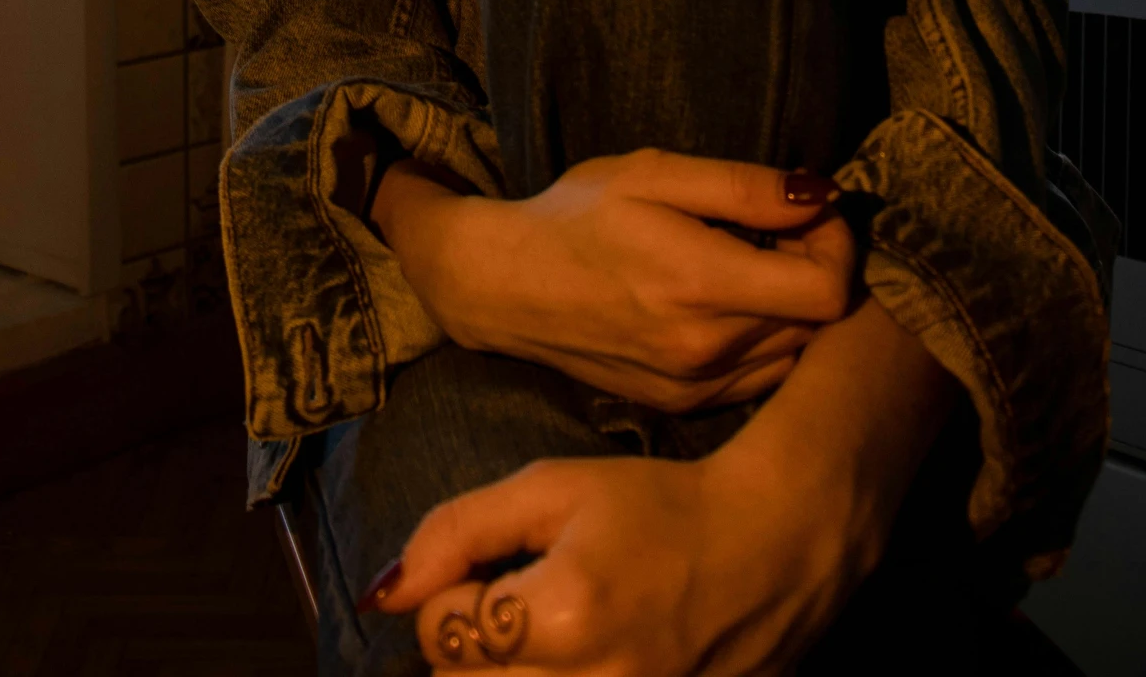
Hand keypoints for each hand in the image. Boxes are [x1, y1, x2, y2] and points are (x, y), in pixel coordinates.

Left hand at [362, 443, 873, 674]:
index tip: (501, 566)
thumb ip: (457, 530)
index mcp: (564, 613)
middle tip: (520, 602)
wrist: (765, 551)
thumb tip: (381, 593)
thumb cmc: (654, 508)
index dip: (455, 590)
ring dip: (504, 676)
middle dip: (471, 642)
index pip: (440, 629)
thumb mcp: (552, 488)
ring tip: (545, 636)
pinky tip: (567, 663)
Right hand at [372, 149, 855, 410]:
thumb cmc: (578, 215)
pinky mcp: (681, 406)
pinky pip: (759, 378)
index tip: (810, 214)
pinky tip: (730, 304)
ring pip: (794, 354)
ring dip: (795, 308)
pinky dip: (766, 341)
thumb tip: (823, 194)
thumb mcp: (655, 174)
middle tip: (780, 230)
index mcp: (701, 284)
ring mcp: (693, 387)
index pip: (828, 292)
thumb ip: (744, 187)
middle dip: (818, 268)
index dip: (839, 247)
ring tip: (753, 264)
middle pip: (820, 324)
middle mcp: (705, 349)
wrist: (505, 285)